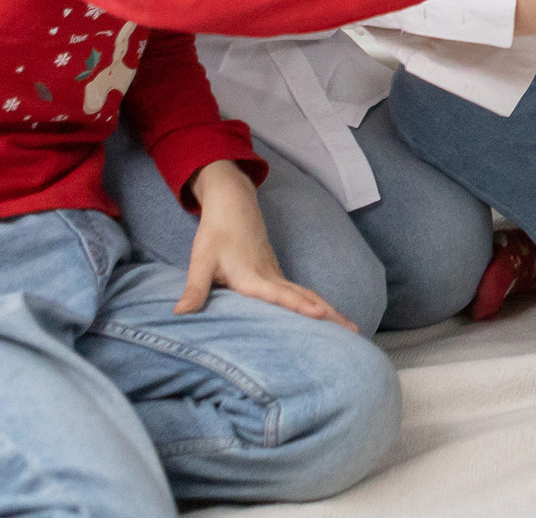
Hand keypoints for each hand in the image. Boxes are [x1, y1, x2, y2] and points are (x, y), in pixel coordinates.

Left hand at [176, 160, 354, 330]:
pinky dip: (317, 304)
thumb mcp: (201, 261)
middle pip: (307, 298)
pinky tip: (325, 315)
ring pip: (308, 295)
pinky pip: (302, 292)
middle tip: (355, 332)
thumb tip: (180, 314)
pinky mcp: (276, 274)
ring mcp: (277, 274)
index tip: (320, 315)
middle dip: (331, 316)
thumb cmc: (216, 233)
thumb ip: (195, 289)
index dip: (300, 307)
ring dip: (329, 310)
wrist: (233, 205)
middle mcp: (271, 278)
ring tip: (351, 327)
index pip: (281, 296)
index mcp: (254, 278)